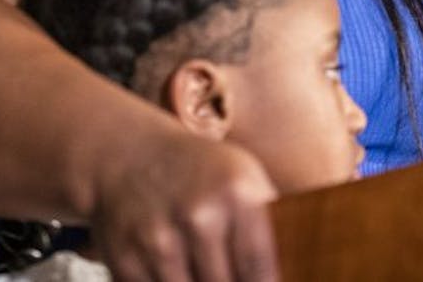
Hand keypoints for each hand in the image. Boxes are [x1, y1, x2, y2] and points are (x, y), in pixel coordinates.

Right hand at [90, 130, 278, 281]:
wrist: (130, 154)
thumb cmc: (200, 173)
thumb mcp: (245, 180)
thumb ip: (270, 229)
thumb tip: (296, 277)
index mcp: (237, 193)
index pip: (261, 271)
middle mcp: (198, 215)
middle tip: (229, 274)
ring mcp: (158, 239)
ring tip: (204, 270)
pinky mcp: (126, 259)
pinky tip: (174, 271)